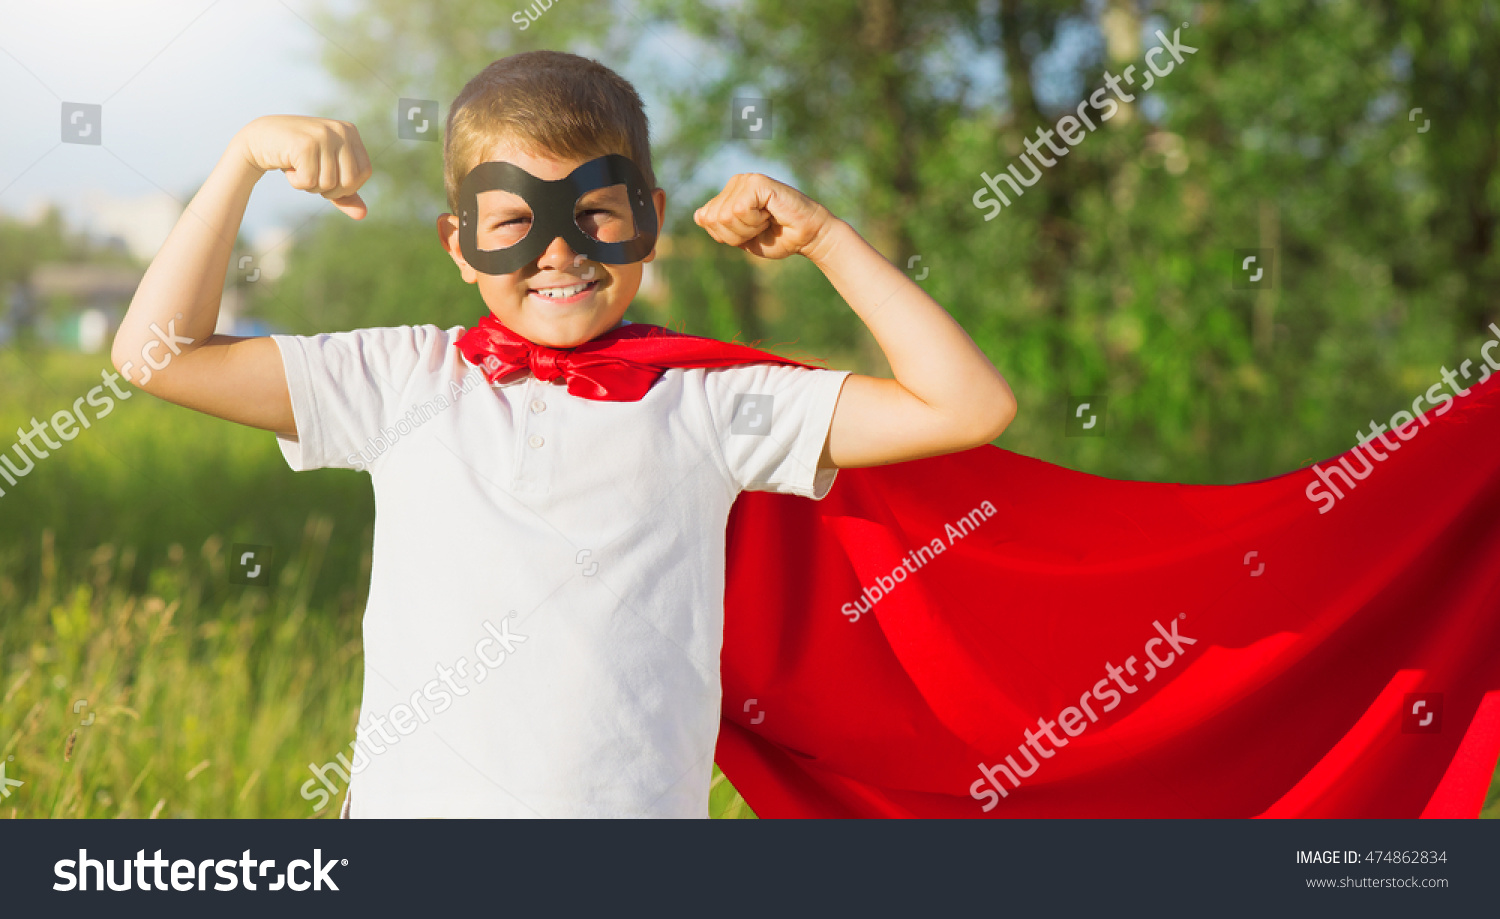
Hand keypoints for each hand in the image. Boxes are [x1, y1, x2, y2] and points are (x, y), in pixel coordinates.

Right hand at [234, 115, 373, 218]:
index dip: (347, 187)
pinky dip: (297, 182)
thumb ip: (345, 194)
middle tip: (311, 178)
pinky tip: (289, 168)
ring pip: (329, 183)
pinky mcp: (305, 144)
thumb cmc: (297, 156)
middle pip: (349, 182)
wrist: (260, 138)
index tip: (328, 181)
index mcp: (350, 132)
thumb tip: (362, 215)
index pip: (364, 173)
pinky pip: (309, 181)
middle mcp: (340, 130)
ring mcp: (323, 135)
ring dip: (310, 186)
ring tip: (299, 169)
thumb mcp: (325, 172)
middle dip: (329, 190)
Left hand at [693, 173, 836, 259]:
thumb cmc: (779, 238)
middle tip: (761, 227)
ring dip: (748, 228)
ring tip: (767, 220)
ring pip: (725, 216)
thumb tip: (699, 215)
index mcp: (729, 194)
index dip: (727, 236)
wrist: (808, 237)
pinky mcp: (757, 182)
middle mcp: (735, 182)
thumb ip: (719, 228)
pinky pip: (739, 210)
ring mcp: (746, 180)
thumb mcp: (741, 238)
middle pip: (713, 219)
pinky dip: (755, 221)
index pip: (705, 219)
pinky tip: (771, 214)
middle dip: (736, 233)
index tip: (751, 232)